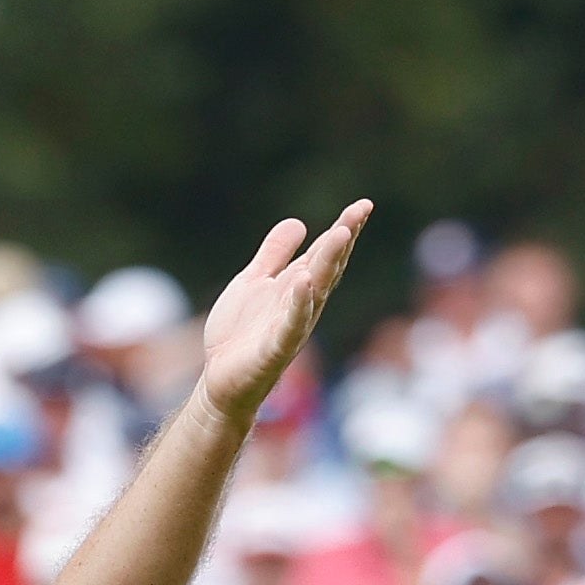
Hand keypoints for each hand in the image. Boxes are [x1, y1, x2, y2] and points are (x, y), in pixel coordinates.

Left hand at [194, 201, 376, 427]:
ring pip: (315, 291)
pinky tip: (303, 282)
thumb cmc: (240, 332)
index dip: (344, 229)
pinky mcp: (274, 349)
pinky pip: (290, 325)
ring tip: (339, 234)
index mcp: (296, 285)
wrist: (220, 379)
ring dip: (327, 263)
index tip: (363, 205)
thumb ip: (273, 255)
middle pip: (327, 267)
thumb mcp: (253, 282)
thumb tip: (299, 223)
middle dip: (342, 240)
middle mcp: (301, 303)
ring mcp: (291, 326)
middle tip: (359, 213)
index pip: (325, 253)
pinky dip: (298, 304)